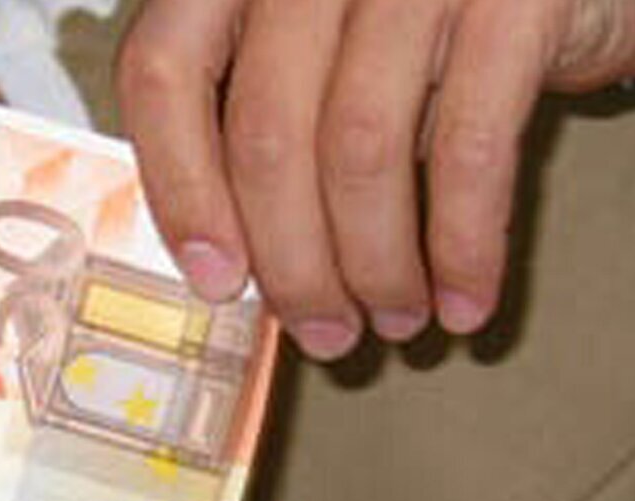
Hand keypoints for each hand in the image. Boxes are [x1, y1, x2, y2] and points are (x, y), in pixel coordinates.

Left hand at [116, 0, 634, 353]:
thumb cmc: (436, 21)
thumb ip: (268, 120)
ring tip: (397, 320)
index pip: (166, 68)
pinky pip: (469, 148)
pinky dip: (463, 243)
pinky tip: (466, 299)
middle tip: (325, 334)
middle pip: (266, 130)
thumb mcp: (326, 47)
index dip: (181, 187)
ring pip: (360, 148)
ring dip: (376, 264)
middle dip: (293, 261)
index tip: (217, 281)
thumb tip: (230, 268)